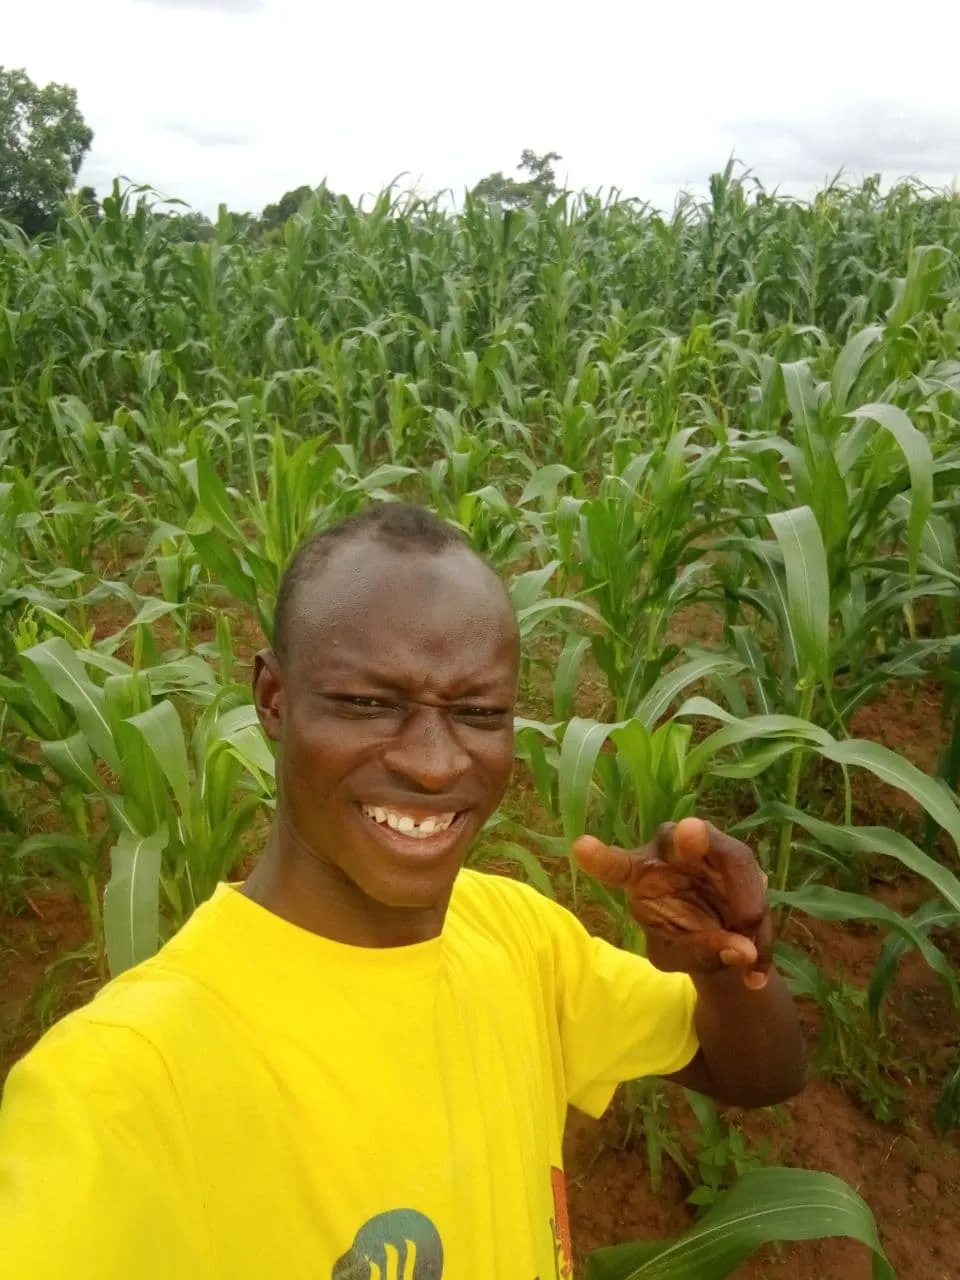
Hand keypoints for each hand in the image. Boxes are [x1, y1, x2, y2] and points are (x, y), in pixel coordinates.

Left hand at [573, 817, 771, 988]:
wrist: (713, 938)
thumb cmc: (678, 937)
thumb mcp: (677, 955)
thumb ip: (702, 951)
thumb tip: (743, 950)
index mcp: (637, 876)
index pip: (616, 866)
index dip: (601, 858)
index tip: (581, 847)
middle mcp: (670, 853)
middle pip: (681, 838)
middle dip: (690, 835)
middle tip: (692, 833)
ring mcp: (708, 849)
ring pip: (733, 861)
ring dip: (746, 910)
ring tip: (747, 962)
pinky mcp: (737, 859)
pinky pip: (756, 883)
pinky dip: (761, 929)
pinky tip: (755, 969)